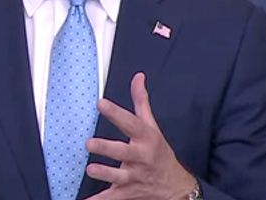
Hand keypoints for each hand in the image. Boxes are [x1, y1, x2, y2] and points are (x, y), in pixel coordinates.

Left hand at [85, 73, 196, 199]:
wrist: (175, 186)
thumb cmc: (159, 152)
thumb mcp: (153, 126)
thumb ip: (141, 102)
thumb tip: (138, 77)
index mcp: (146, 138)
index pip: (131, 123)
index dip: (116, 113)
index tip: (101, 103)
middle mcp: (141, 157)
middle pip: (123, 152)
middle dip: (107, 148)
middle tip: (89, 143)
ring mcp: (134, 177)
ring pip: (118, 177)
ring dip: (104, 174)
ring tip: (90, 169)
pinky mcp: (128, 192)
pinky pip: (112, 198)